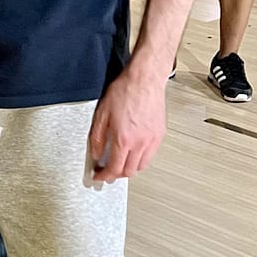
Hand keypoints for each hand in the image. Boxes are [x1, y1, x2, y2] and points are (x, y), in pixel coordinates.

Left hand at [87, 67, 166, 182]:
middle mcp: (140, 143)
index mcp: (123, 139)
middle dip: (116, 175)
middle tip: (107, 171)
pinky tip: (132, 152)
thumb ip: (98, 137)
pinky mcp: (160, 135)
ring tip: (120, 162)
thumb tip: (96, 153)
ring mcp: (152, 140)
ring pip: (142, 166)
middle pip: (129, 172)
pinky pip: (151, 156)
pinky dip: (140, 159)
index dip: (104, 176)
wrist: (144, 80)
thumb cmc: (124, 91)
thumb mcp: (101, 114)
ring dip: (129, 169)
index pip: (114, 168)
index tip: (99, 176)